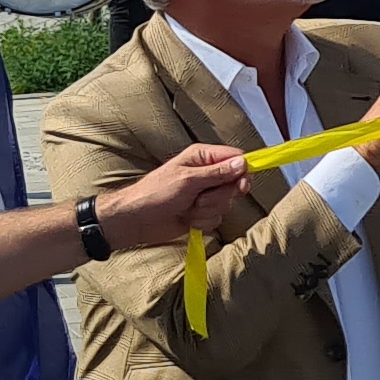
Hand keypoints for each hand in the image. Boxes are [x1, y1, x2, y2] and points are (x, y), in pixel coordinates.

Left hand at [106, 145, 249, 245]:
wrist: (136, 220)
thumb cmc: (155, 194)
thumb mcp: (188, 180)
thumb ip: (218, 173)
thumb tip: (242, 163)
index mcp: (202, 157)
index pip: (236, 158)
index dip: (243, 172)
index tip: (242, 186)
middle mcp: (206, 174)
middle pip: (234, 184)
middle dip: (219, 197)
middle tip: (200, 198)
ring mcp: (204, 194)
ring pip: (225, 204)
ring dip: (207, 210)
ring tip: (187, 208)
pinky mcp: (201, 212)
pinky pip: (216, 218)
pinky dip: (202, 221)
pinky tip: (186, 218)